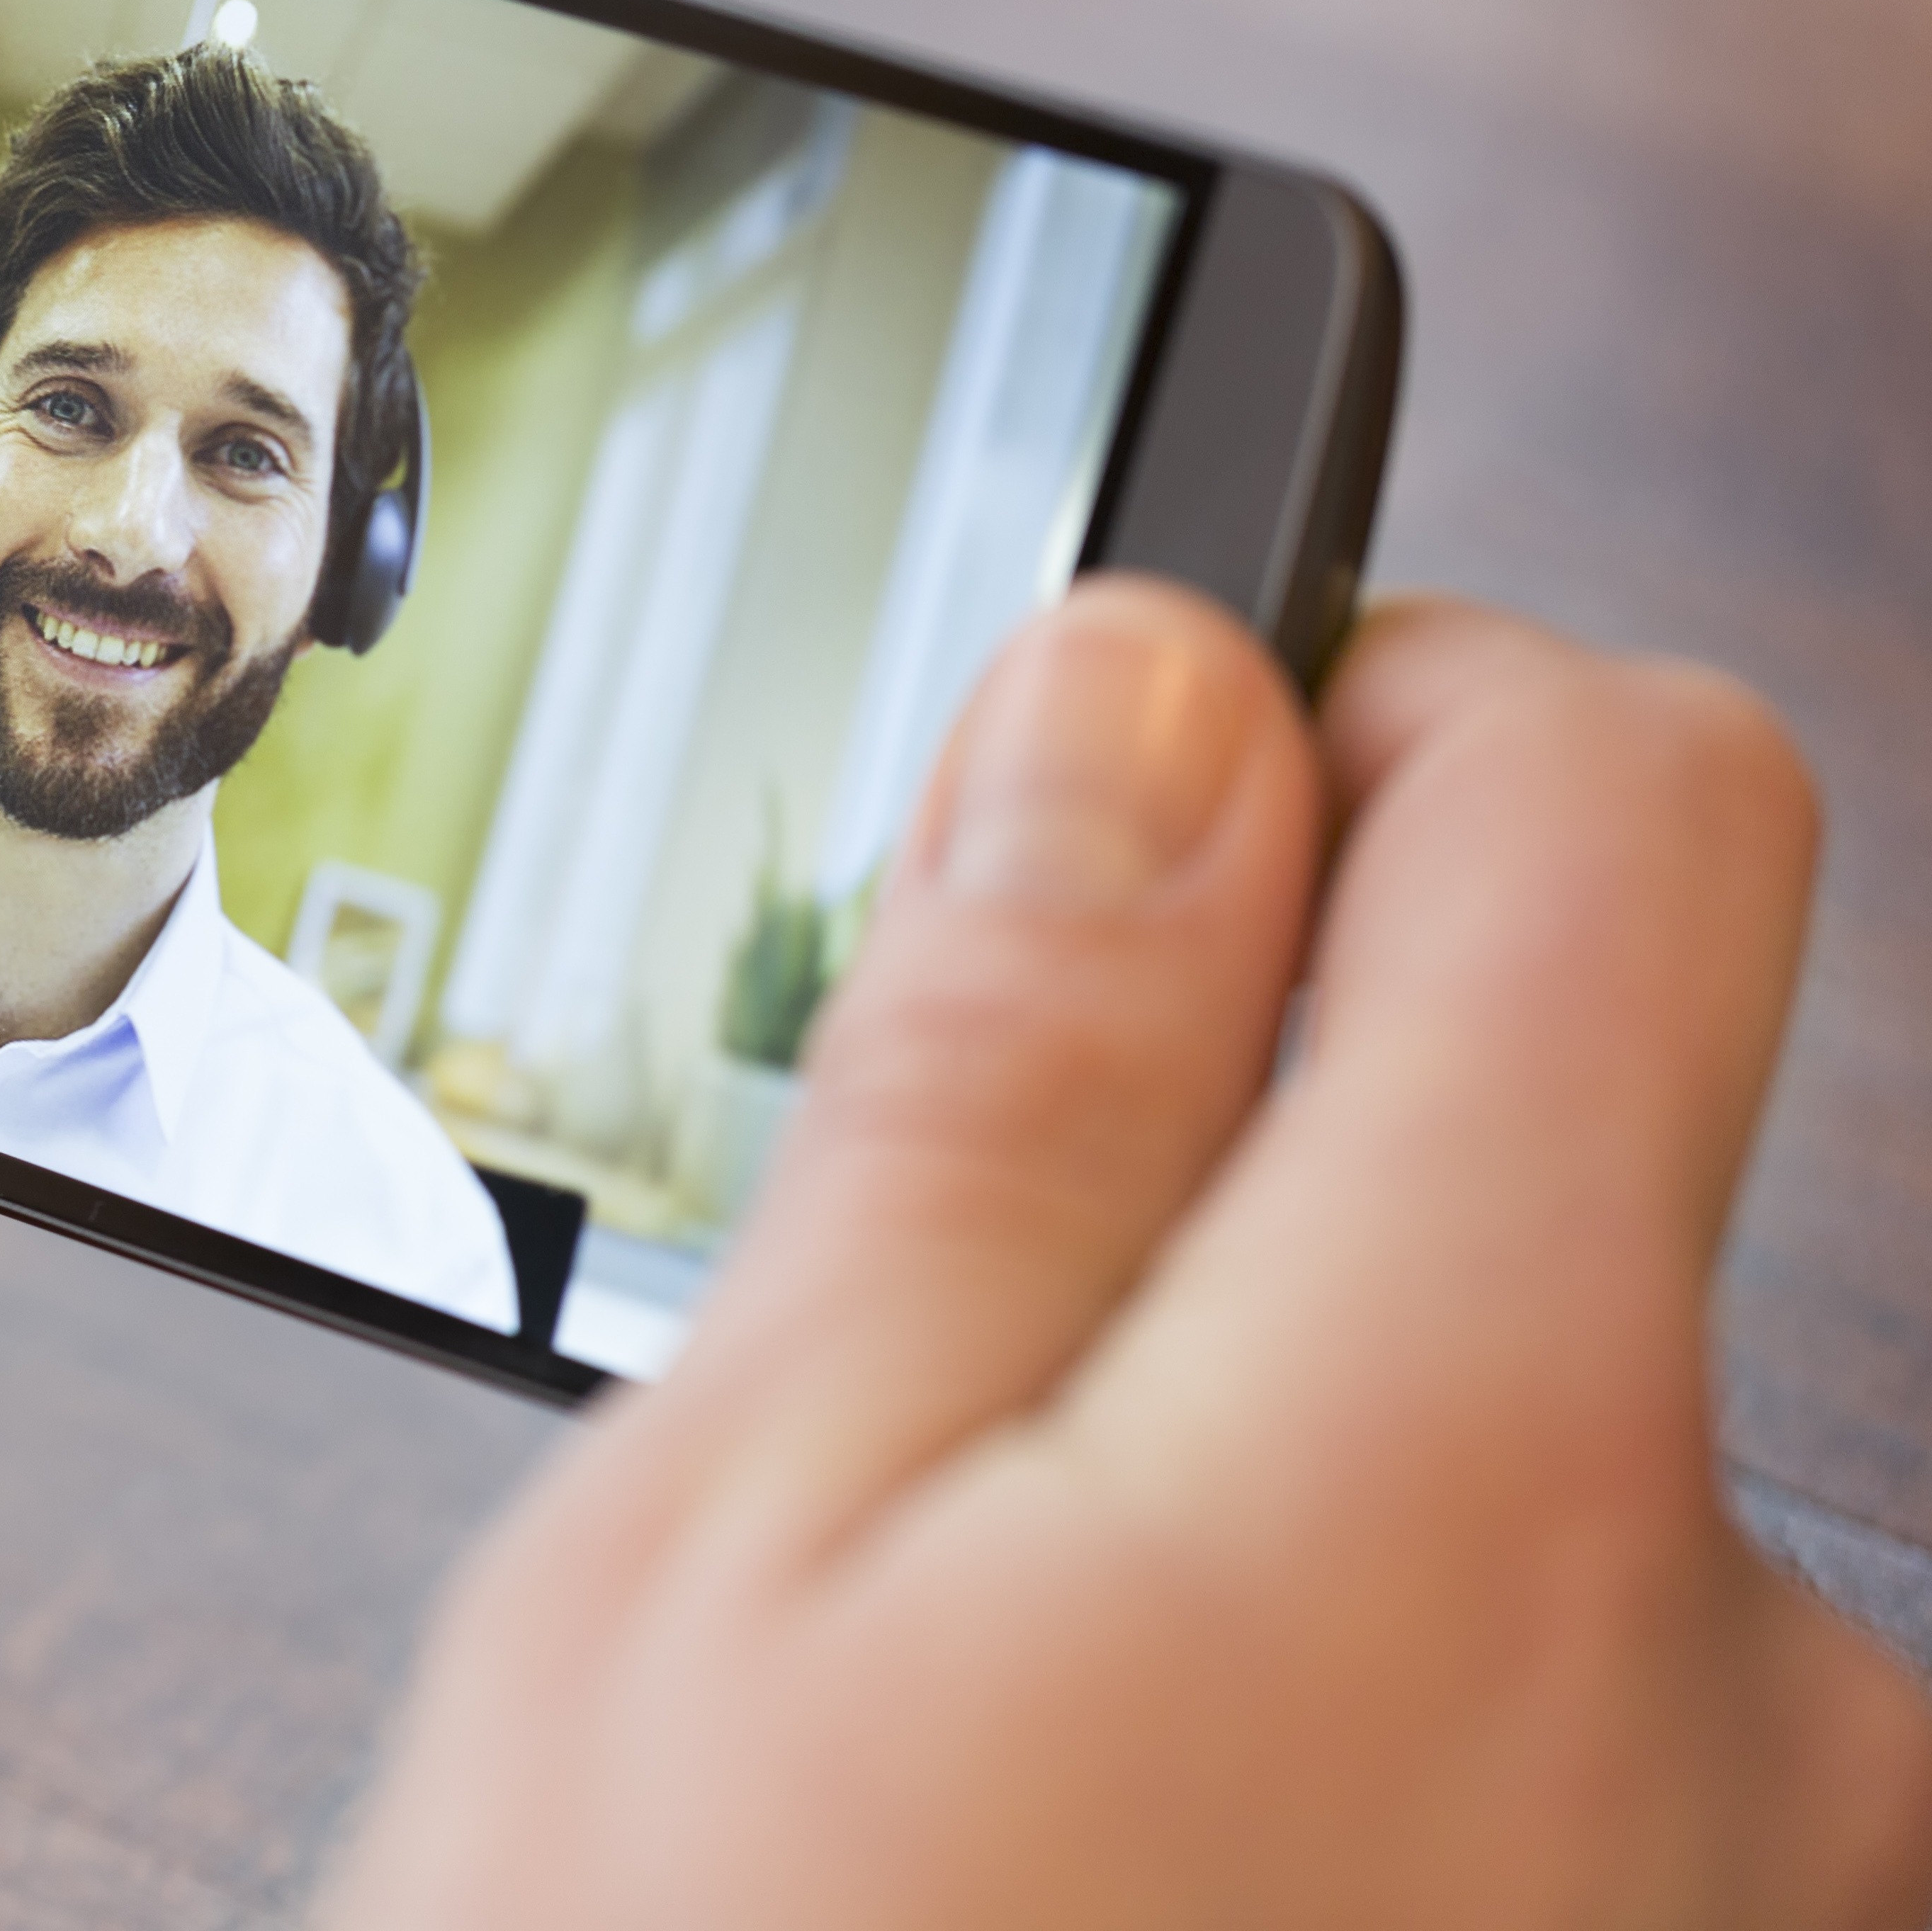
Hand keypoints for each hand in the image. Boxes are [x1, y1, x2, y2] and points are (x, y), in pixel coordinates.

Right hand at [327, 582, 1931, 1927]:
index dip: (1357, 718)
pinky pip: (1572, 1739)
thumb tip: (1142, 700)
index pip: (1616, 801)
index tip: (1139, 823)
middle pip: (1553, 1163)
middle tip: (905, 1453)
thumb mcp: (731, 1563)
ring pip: (1518, 1484)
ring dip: (1264, 1514)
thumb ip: (992, 1089)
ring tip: (991, 1774)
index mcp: (1483, 1453)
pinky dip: (1358, 1743)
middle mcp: (1758, 1675)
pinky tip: (1131, 1909)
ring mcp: (1778, 1886)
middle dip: (1227, 1199)